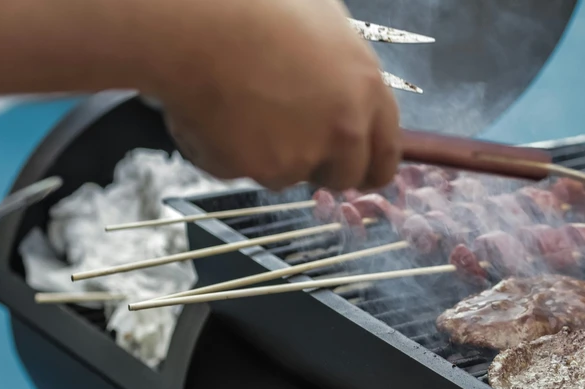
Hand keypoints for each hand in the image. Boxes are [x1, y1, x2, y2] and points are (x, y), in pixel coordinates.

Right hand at [151, 0, 401, 189]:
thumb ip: (344, 67)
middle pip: (342, 176)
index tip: (359, 171)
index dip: (369, 166)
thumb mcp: (326, 21)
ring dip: (267, 153)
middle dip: (320, 166)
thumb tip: (344, 84)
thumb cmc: (259, 6)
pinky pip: (237, 169)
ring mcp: (297, 156)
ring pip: (285, 173)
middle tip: (290, 140)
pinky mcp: (251, 169)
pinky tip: (211, 109)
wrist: (199, 19)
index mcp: (368, 92)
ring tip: (240, 102)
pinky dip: (223, 150)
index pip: (385, 155)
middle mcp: (342, 131)